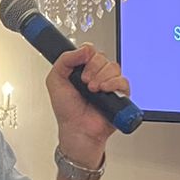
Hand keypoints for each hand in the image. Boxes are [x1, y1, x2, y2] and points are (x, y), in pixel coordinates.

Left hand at [46, 44, 127, 167]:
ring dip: (101, 77)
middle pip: (102, 57)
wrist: (77, 129)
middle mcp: (96, 74)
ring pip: (113, 67)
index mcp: (81, 69)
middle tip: (84, 82)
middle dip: (92, 68)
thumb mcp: (55, 80)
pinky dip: (113, 83)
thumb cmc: (67, 111)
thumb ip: (65, 59)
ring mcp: (108, 84)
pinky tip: (104, 91)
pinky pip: (123, 81)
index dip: (86, 54)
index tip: (80, 64)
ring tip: (92, 90)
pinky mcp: (120, 94)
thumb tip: (84, 49)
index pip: (90, 50)